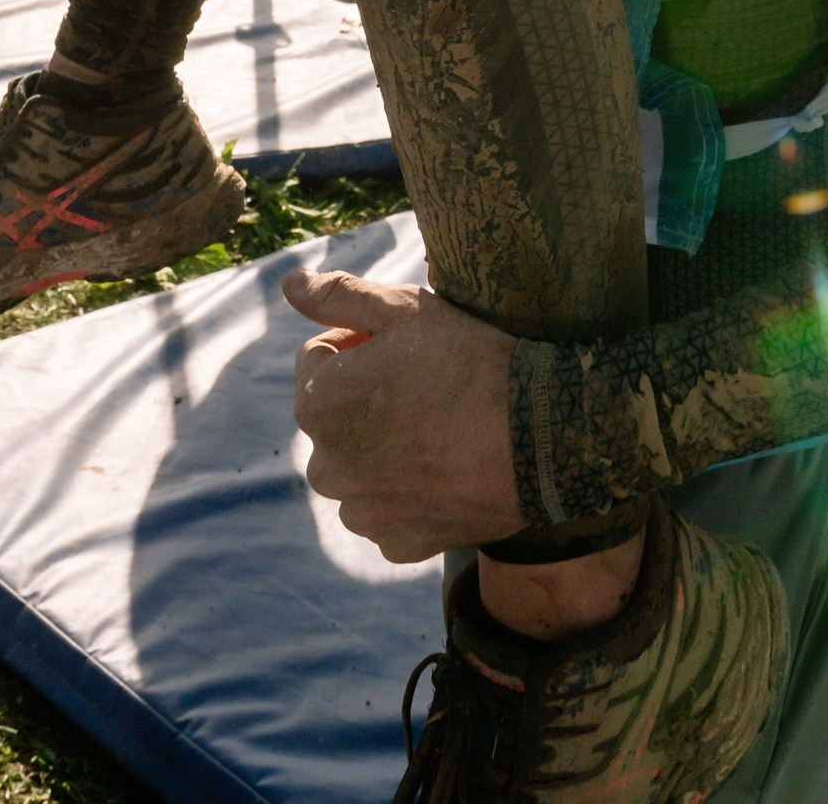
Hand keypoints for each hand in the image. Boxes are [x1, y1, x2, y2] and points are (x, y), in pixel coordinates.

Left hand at [286, 269, 519, 560]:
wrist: (538, 435)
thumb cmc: (469, 362)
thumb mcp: (405, 309)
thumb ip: (338, 295)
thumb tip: (290, 283)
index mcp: (318, 404)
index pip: (317, 359)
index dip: (360, 343)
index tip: (405, 348)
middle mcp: (326, 466)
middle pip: (333, 417)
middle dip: (364, 400)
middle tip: (424, 386)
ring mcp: (361, 512)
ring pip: (357, 467)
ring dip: (380, 449)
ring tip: (436, 429)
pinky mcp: (396, 544)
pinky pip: (386, 511)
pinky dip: (406, 493)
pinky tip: (445, 469)